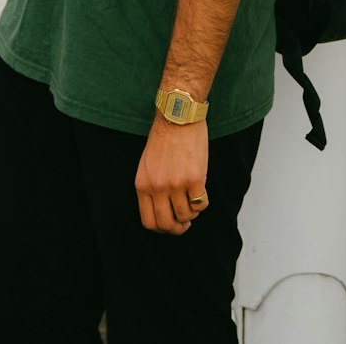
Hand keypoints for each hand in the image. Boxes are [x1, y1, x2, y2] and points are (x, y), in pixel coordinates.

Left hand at [134, 113, 208, 234]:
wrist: (177, 117)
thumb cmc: (163, 139)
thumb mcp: (147, 165)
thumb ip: (150, 188)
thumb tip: (162, 212)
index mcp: (143, 185)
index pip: (148, 222)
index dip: (162, 228)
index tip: (171, 223)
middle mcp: (158, 187)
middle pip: (167, 225)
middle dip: (178, 228)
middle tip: (185, 221)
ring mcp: (176, 184)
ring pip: (186, 216)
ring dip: (192, 213)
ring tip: (192, 199)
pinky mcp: (195, 179)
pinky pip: (201, 205)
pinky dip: (202, 203)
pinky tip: (201, 191)